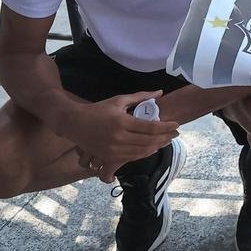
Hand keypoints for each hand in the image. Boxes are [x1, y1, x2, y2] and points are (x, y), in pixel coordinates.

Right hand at [64, 90, 179, 182]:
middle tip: (176, 134)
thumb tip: (159, 92)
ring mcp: (113, 150)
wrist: (74, 124)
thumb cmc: (97, 109)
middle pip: (149, 141)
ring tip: (167, 140)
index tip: (177, 124)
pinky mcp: (109, 157)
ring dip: (157, 146)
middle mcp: (118, 138)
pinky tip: (153, 148)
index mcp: (121, 122)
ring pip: (142, 152)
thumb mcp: (118, 100)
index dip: (166, 127)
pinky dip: (145, 153)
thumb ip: (140, 97)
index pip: (150, 127)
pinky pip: (132, 157)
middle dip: (165, 138)